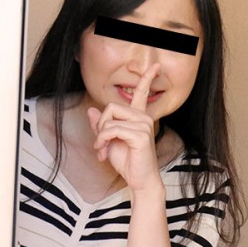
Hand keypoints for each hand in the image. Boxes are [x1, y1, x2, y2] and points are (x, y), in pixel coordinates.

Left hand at [87, 63, 162, 190]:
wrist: (140, 181)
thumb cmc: (129, 162)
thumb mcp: (109, 141)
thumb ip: (101, 126)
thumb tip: (91, 111)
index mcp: (140, 117)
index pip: (143, 92)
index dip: (148, 77)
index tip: (156, 65)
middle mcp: (144, 118)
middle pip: (112, 106)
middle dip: (100, 124)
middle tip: (99, 142)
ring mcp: (144, 125)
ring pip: (110, 119)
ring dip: (100, 136)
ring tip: (101, 150)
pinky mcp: (140, 135)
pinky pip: (112, 130)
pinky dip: (103, 141)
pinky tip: (104, 152)